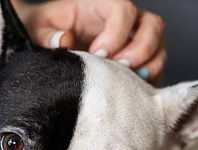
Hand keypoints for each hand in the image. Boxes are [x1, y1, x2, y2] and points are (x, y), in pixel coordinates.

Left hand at [15, 0, 166, 84]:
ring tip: (126, 83)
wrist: (46, 42)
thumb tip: (64, 41)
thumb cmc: (44, 30)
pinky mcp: (139, 60)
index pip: (123, 9)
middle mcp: (125, 19)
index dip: (116, 32)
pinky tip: (130, 92)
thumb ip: (47, 34)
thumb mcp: (37, 28)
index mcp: (102, 3)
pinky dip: (149, 82)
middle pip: (152, 25)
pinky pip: (156, 68)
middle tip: (118, 69)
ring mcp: (136, 39)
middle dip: (140, 50)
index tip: (97, 54)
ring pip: (160, 46)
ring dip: (149, 66)